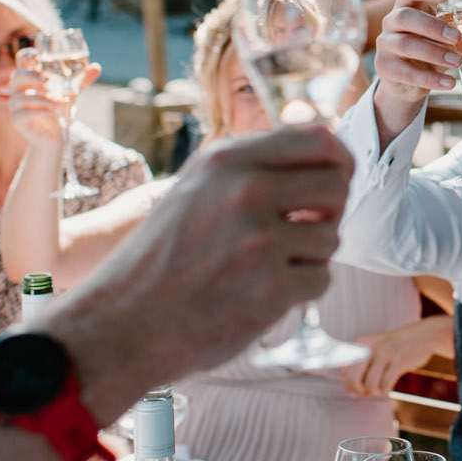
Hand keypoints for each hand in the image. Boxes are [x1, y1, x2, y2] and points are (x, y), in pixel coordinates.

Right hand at [9, 55, 101, 144]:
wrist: (54, 136)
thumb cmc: (59, 110)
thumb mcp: (71, 93)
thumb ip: (81, 80)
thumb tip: (97, 67)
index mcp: (29, 79)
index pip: (22, 60)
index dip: (27, 55)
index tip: (38, 56)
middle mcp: (18, 90)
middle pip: (17, 76)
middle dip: (32, 76)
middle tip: (47, 81)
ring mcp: (15, 106)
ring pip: (23, 96)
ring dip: (44, 98)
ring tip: (60, 102)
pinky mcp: (17, 121)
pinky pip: (25, 113)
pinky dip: (41, 111)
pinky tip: (53, 111)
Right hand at [55, 126, 355, 385]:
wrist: (123, 322)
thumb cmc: (162, 256)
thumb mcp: (197, 186)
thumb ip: (252, 165)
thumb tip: (325, 147)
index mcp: (228, 160)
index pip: (318, 139)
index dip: (338, 159)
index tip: (335, 178)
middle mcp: (246, 192)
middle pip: (337, 183)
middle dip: (330, 209)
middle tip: (305, 229)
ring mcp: (260, 241)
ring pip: (331, 236)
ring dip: (310, 255)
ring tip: (268, 266)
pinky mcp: (271, 288)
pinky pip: (321, 279)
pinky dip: (300, 291)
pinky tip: (264, 293)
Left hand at [337, 315, 451, 396]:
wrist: (422, 336)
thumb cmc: (395, 347)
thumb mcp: (375, 349)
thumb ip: (361, 368)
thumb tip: (350, 392)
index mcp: (361, 343)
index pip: (345, 370)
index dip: (348, 384)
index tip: (356, 389)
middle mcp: (371, 347)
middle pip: (354, 379)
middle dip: (358, 390)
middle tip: (365, 392)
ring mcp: (385, 353)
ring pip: (371, 384)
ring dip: (374, 392)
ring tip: (378, 390)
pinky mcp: (399, 361)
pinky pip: (386, 385)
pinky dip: (385, 391)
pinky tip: (387, 388)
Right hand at [371, 0, 460, 115]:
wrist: (411, 80)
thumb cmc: (433, 47)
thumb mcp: (453, 35)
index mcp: (410, 6)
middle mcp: (393, 21)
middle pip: (405, 16)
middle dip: (433, 27)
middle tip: (456, 38)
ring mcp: (386, 44)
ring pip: (405, 44)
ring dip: (433, 53)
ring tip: (457, 63)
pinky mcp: (384, 67)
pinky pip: (405, 72)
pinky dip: (429, 79)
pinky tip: (448, 84)